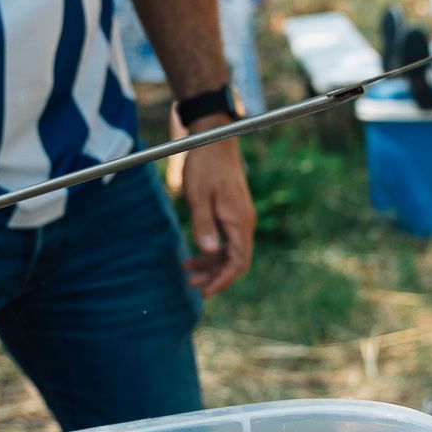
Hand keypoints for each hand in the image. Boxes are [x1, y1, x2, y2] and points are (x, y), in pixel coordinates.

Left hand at [180, 137, 254, 296]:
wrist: (213, 139)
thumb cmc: (205, 166)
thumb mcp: (199, 196)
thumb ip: (204, 225)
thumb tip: (209, 252)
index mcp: (240, 221)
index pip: (238, 262)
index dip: (222, 280)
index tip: (205, 292)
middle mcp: (244, 222)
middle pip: (235, 261)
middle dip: (214, 276)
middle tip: (190, 284)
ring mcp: (239, 217)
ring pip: (230, 251)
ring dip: (211, 264)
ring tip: (187, 269)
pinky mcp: (232, 212)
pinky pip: (226, 239)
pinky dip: (212, 250)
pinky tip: (195, 253)